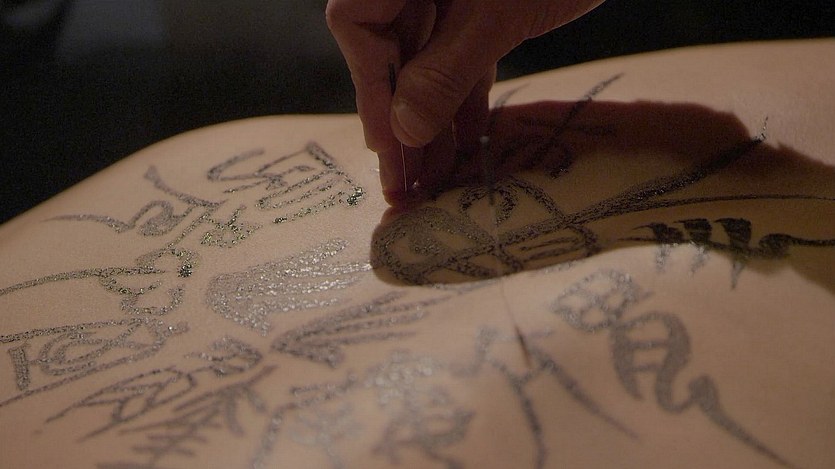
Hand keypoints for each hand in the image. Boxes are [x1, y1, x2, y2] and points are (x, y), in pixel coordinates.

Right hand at [326, 0, 605, 202]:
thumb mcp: (501, 14)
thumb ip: (447, 70)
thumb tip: (404, 131)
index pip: (355, 21)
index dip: (368, 87)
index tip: (389, 147)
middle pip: (389, 48)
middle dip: (401, 118)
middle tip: (406, 184)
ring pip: (427, 56)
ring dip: (432, 116)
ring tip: (437, 176)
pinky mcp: (485, 1)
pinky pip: (462, 49)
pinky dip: (464, 92)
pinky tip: (469, 138)